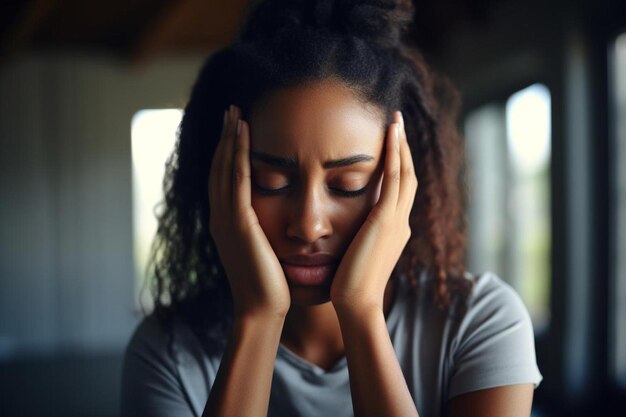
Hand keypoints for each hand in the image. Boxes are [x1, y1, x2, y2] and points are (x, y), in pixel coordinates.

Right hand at [209, 105, 290, 318]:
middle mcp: (220, 217)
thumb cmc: (269, 284)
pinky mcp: (238, 223)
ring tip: (235, 113)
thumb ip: (262, 230)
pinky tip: (243, 134)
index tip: (235, 129)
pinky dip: (237, 154)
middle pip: (219, 167)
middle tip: (231, 110)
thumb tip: (277, 218)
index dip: (227, 152)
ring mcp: (226, 219)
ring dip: (229, 139)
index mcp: (226, 223)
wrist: (262, 310)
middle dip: (224, 138)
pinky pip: (236, 180)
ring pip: (224, 169)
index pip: (224, 179)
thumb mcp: (262, 250)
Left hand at [330, 111, 416, 313]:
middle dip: (404, 149)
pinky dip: (394, 154)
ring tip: (395, 119)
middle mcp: (401, 221)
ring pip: (405, 172)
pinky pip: (394, 178)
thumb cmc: (350, 283)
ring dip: (401, 144)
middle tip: (397, 122)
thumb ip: (359, 237)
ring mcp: (397, 220)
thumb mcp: (357, 254)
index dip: (398, 165)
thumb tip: (346, 228)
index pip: (400, 190)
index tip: (390, 144)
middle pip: (408, 176)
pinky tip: (390, 133)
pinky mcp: (385, 220)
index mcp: (395, 229)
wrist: (356, 303)